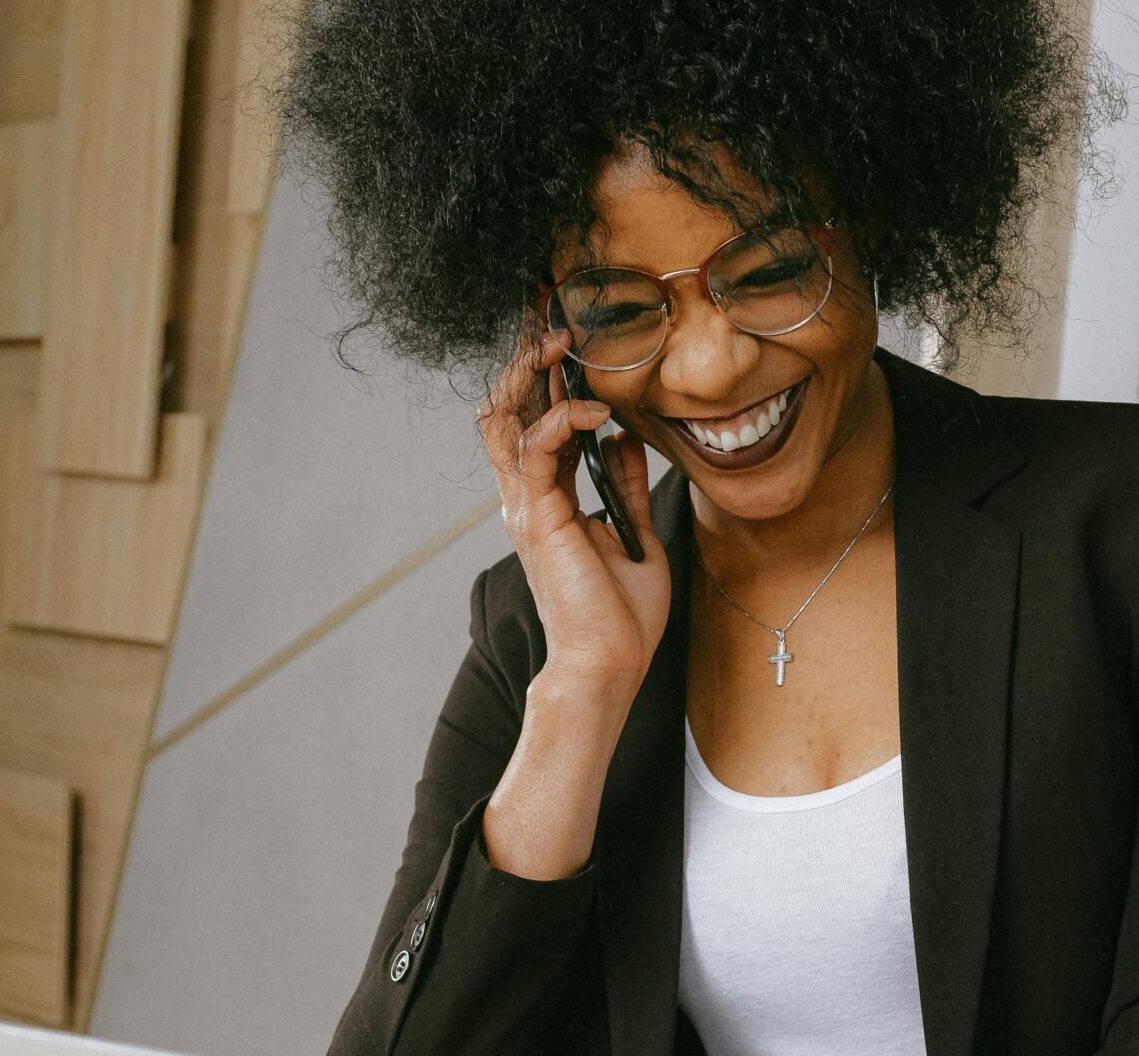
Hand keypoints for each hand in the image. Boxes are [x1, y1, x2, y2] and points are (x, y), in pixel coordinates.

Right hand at [476, 321, 672, 692]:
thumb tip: (625, 439)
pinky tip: (596, 408)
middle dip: (524, 354)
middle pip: (505, 406)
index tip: (563, 329)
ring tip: (563, 340)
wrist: (609, 663)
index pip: (530, 419)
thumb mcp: (632, 536)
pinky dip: (563, 416)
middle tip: (549, 311)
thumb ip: (623, 486)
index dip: (540, 373)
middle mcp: (526, 497)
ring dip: (532, 371)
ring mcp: (526, 506)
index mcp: (544, 500)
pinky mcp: (539, 515)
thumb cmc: (621, 616)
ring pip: (506, 416)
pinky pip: (538, 447)